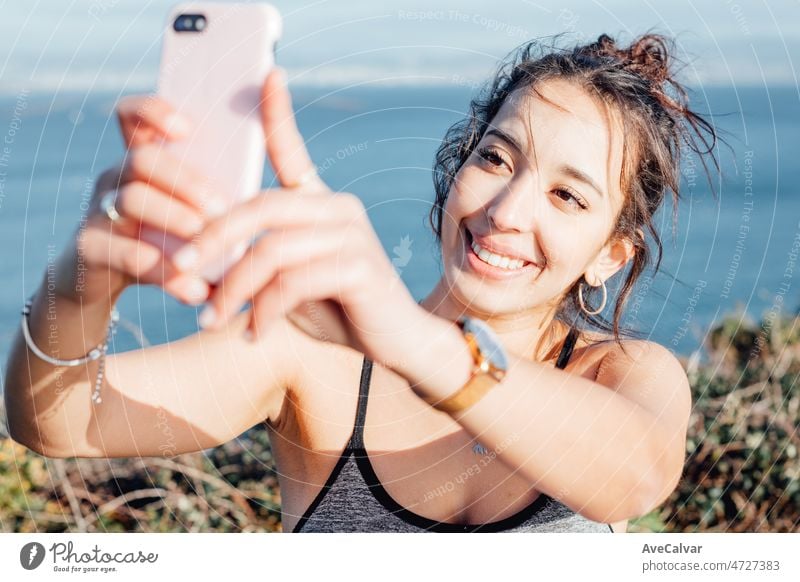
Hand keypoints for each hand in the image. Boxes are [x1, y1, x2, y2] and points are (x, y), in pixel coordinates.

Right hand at [55, 94, 224, 306]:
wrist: (106, 283)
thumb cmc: (166, 243)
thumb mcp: (190, 218)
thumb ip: (219, 202)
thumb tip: (273, 200)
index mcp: (144, 162)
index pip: (134, 116)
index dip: (154, 111)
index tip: (186, 128)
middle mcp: (116, 178)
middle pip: (142, 159)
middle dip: (185, 180)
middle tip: (220, 207)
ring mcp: (98, 210)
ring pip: (131, 199)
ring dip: (174, 218)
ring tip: (204, 239)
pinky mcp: (89, 249)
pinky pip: (124, 252)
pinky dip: (164, 271)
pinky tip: (196, 290)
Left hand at [191, 67, 422, 364]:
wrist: (395, 341)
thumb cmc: (338, 309)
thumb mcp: (288, 284)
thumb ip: (254, 266)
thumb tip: (198, 268)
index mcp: (321, 203)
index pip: (294, 152)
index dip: (278, 113)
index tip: (267, 74)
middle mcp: (339, 208)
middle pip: (263, 207)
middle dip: (213, 238)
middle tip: (179, 268)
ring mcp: (353, 234)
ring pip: (272, 250)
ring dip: (234, 289)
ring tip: (212, 321)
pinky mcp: (360, 266)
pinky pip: (294, 282)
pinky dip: (265, 311)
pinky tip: (254, 333)